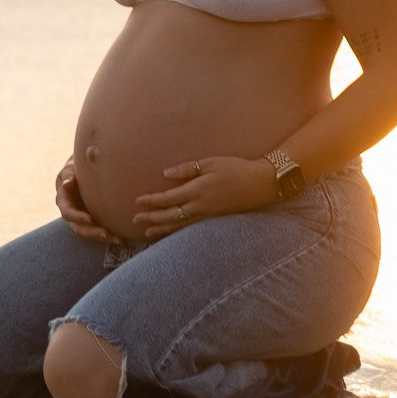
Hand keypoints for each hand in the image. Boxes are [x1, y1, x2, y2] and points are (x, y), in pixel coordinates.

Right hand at [55, 159, 113, 242]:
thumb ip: (68, 176)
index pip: (68, 212)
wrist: (81, 174)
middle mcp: (71, 215)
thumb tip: (67, 183)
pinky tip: (123, 240)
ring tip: (118, 240)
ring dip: (103, 238)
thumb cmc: (74, 169)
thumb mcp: (69, 170)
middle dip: (92, 232)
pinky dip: (110, 237)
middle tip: (105, 234)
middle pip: (79, 228)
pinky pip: (99, 232)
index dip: (77, 217)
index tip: (89, 219)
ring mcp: (81, 220)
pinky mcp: (91, 222)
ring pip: (90, 233)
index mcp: (63, 202)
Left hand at [134, 155, 277, 240]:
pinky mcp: (214, 220)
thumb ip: (187, 169)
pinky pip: (190, 229)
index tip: (137, 202)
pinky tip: (170, 234)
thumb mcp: (211, 163)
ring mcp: (208, 216)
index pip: (168, 199)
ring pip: (179, 226)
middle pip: (170, 216)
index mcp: (197, 190)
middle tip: (135, 219)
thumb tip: (166, 174)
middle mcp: (200, 207)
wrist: (261, 184)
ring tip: (147, 233)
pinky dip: (177, 233)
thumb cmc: (236, 168)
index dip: (151, 201)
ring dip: (161, 229)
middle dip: (151, 218)